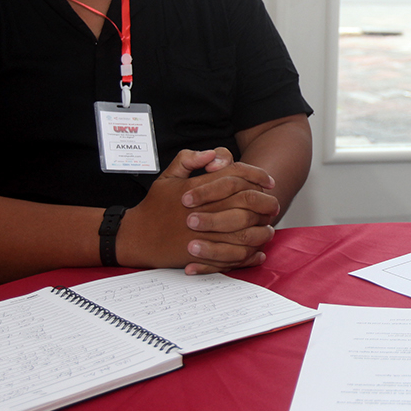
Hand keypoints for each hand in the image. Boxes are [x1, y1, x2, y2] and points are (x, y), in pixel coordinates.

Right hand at [118, 148, 277, 273]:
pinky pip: (233, 256)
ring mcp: (204, 234)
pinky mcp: (202, 254)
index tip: (269, 182)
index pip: (235, 176)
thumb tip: (211, 154)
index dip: (257, 177)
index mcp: (198, 188)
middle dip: (266, 202)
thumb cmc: (153, 206)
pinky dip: (249, 255)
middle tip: (274, 205)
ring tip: (268, 228)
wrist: (136, 237)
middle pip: (246, 202)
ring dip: (261, 230)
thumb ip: (189, 159)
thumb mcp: (167, 176)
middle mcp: (204, 209)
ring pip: (244, 231)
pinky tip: (257, 253)